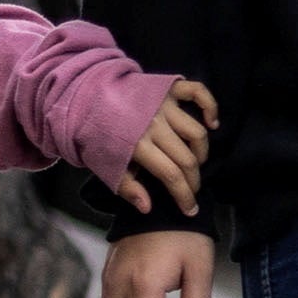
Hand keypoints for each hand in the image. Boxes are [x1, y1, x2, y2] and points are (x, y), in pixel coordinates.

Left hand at [107, 77, 219, 212]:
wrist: (85, 97)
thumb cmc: (96, 135)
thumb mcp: (105, 166)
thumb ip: (127, 187)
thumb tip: (148, 208)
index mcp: (137, 145)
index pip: (171, 175)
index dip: (184, 195)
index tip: (190, 209)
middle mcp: (154, 124)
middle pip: (187, 158)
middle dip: (194, 181)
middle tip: (192, 190)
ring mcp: (164, 104)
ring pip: (196, 132)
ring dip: (201, 152)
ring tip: (195, 163)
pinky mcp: (168, 87)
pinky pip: (198, 93)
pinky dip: (210, 107)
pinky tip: (212, 124)